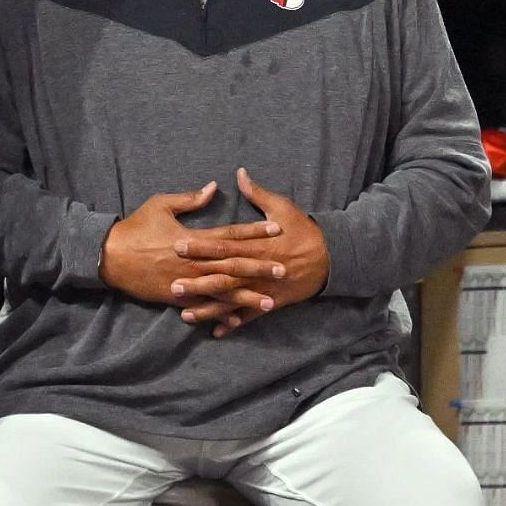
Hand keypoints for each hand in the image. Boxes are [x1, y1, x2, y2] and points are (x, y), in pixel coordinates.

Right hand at [100, 182, 284, 317]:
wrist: (109, 256)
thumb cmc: (136, 227)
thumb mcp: (161, 205)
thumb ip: (190, 199)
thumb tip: (214, 187)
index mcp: (194, 238)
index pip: (231, 234)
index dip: (255, 231)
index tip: (277, 229)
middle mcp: (194, 262)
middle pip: (234, 265)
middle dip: (260, 268)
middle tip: (284, 270)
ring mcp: (186, 281)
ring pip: (223, 291)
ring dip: (248, 297)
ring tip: (271, 303)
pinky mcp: (176, 297)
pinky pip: (203, 307)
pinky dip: (219, 314)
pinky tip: (238, 321)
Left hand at [174, 167, 330, 336]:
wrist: (332, 257)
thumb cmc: (305, 230)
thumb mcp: (283, 207)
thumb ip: (257, 193)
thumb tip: (239, 174)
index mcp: (257, 246)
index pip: (223, 246)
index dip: (200, 246)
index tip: (178, 245)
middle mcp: (257, 270)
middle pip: (222, 276)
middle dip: (197, 281)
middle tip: (173, 285)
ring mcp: (263, 289)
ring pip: (232, 300)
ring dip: (209, 308)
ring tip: (185, 314)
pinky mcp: (271, 302)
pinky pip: (250, 316)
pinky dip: (234, 324)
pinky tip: (216, 332)